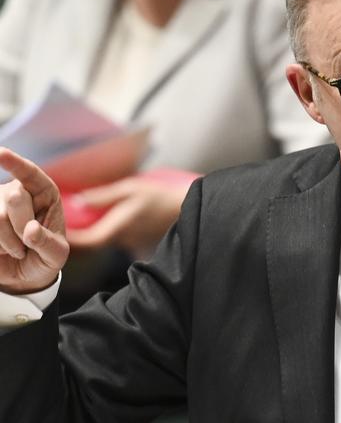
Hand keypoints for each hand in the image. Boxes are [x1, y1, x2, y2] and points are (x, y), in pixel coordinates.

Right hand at [0, 148, 68, 293]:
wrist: (26, 276)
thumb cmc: (45, 257)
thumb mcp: (55, 254)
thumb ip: (46, 243)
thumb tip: (30, 229)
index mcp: (44, 194)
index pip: (30, 174)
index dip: (15, 163)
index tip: (1, 153)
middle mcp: (17, 193)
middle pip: (13, 200)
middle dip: (22, 227)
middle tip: (29, 244)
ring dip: (8, 241)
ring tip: (18, 250)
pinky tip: (3, 252)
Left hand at [65, 174, 193, 256]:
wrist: (187, 207)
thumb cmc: (160, 195)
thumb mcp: (130, 188)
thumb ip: (103, 197)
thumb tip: (78, 202)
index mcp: (119, 227)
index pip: (88, 241)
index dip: (71, 239)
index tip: (58, 231)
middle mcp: (124, 240)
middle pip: (96, 242)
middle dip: (82, 235)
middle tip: (67, 223)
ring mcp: (134, 245)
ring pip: (109, 241)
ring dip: (99, 232)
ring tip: (89, 218)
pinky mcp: (142, 246)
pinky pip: (122, 241)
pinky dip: (115, 233)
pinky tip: (117, 221)